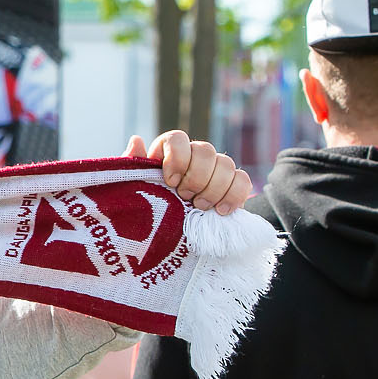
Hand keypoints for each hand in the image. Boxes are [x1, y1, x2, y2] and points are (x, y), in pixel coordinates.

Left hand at [129, 130, 251, 214]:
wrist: (174, 240)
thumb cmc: (150, 211)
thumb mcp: (136, 192)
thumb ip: (134, 168)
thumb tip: (136, 140)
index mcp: (169, 153)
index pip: (178, 138)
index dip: (178, 158)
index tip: (171, 182)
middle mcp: (195, 157)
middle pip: (205, 150)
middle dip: (197, 177)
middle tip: (186, 198)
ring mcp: (216, 170)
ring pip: (226, 163)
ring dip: (214, 188)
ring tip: (201, 208)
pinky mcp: (233, 187)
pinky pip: (243, 180)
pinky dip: (234, 195)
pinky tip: (221, 211)